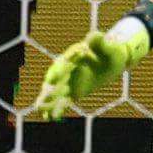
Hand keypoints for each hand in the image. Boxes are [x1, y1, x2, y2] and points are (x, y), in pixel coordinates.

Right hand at [32, 19, 149, 118]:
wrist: (112, 62)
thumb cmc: (111, 52)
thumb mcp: (110, 48)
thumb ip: (101, 43)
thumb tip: (94, 35)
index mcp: (74, 55)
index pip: (65, 61)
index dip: (61, 68)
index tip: (58, 76)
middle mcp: (66, 67)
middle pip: (56, 76)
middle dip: (51, 83)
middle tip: (46, 90)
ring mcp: (67, 80)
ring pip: (55, 90)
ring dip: (47, 98)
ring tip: (40, 107)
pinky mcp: (70, 91)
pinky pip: (62, 100)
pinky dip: (55, 108)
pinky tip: (48, 117)